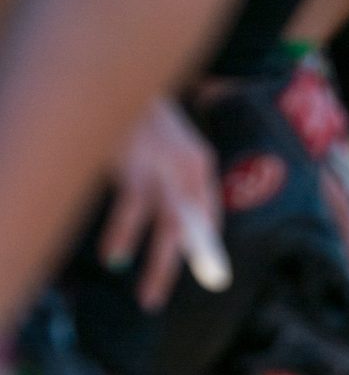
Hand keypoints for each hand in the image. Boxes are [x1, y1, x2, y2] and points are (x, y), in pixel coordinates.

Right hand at [100, 98, 223, 310]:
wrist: (123, 74)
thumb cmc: (142, 118)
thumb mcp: (167, 145)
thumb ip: (173, 178)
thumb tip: (175, 217)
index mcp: (198, 162)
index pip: (208, 212)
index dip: (205, 244)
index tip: (208, 274)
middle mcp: (186, 165)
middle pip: (190, 223)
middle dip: (184, 264)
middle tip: (165, 300)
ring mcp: (161, 164)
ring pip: (165, 220)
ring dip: (156, 261)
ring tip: (148, 296)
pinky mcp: (135, 161)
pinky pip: (131, 206)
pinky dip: (123, 235)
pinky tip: (115, 257)